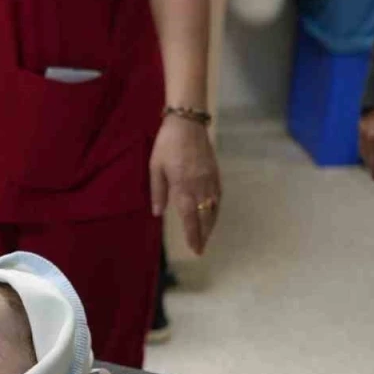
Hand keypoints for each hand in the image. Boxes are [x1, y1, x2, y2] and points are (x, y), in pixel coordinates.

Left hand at [150, 116, 221, 254]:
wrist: (188, 123)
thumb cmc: (166, 144)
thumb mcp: (155, 167)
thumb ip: (158, 191)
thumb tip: (158, 213)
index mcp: (183, 187)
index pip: (189, 218)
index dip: (193, 235)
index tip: (195, 249)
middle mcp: (199, 187)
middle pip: (205, 217)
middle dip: (203, 235)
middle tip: (201, 249)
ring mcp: (210, 180)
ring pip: (214, 208)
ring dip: (211, 224)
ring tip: (206, 236)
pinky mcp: (216, 173)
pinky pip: (218, 196)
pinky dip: (216, 209)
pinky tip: (213, 214)